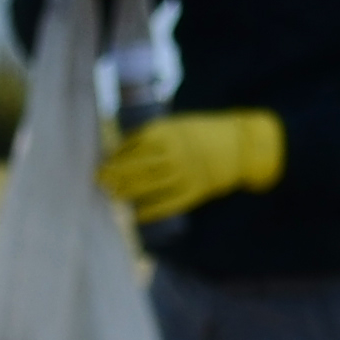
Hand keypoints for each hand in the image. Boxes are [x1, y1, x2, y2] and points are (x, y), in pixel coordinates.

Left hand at [98, 108, 281, 220]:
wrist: (239, 145)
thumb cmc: (203, 133)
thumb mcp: (177, 125)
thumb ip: (153, 136)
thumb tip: (122, 150)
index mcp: (166, 132)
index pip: (131, 146)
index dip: (115, 156)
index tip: (104, 162)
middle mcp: (172, 153)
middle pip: (134, 168)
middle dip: (114, 176)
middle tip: (100, 181)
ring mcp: (183, 173)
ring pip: (147, 187)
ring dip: (127, 193)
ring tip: (113, 195)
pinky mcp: (193, 191)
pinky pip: (167, 204)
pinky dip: (150, 211)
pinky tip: (137, 215)